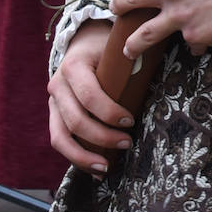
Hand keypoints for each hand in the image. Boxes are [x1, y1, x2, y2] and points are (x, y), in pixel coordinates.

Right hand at [48, 20, 132, 173]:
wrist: (83, 41)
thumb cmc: (107, 48)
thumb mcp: (116, 49)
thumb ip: (129, 65)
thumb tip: (159, 86)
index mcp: (73, 66)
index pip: (89, 95)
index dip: (109, 112)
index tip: (130, 122)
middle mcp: (58, 84)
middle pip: (75, 121)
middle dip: (102, 137)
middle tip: (127, 144)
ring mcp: (53, 101)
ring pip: (61, 137)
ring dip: (84, 156)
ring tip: (107, 167)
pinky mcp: (54, 114)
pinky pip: (59, 141)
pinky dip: (76, 158)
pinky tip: (95, 170)